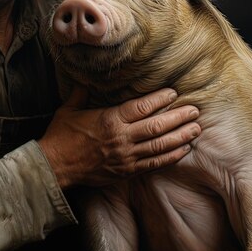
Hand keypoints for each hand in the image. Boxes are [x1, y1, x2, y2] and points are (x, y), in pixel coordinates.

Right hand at [38, 85, 199, 188]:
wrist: (55, 167)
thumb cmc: (61, 136)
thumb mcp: (68, 110)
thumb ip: (80, 94)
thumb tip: (85, 79)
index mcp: (109, 120)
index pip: (141, 107)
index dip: (160, 99)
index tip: (173, 93)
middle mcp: (121, 138)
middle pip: (156, 126)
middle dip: (178, 118)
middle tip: (194, 110)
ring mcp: (125, 157)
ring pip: (159, 146)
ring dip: (180, 137)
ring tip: (196, 129)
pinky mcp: (126, 171)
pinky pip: (153, 164)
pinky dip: (170, 157)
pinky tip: (183, 150)